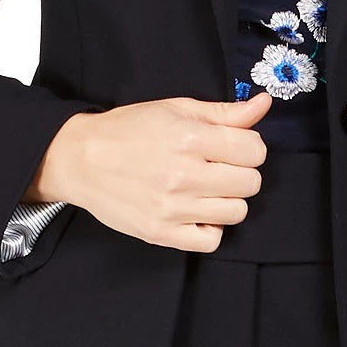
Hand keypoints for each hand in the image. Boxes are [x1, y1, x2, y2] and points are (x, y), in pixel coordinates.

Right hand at [28, 93, 271, 250]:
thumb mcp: (176, 108)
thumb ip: (224, 112)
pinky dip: (210, 228)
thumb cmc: (129, 130)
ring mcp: (172, 208)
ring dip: (228, 200)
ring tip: (207, 189)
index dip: (249, 146)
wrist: (81, 159)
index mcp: (189, 138)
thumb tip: (264, 105)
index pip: (254, 150)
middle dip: (241, 172)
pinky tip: (197, 212)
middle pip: (250, 183)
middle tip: (219, 167)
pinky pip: (211, 241)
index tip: (233, 146)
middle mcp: (183, 175)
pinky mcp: (160, 233)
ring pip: (237, 212)